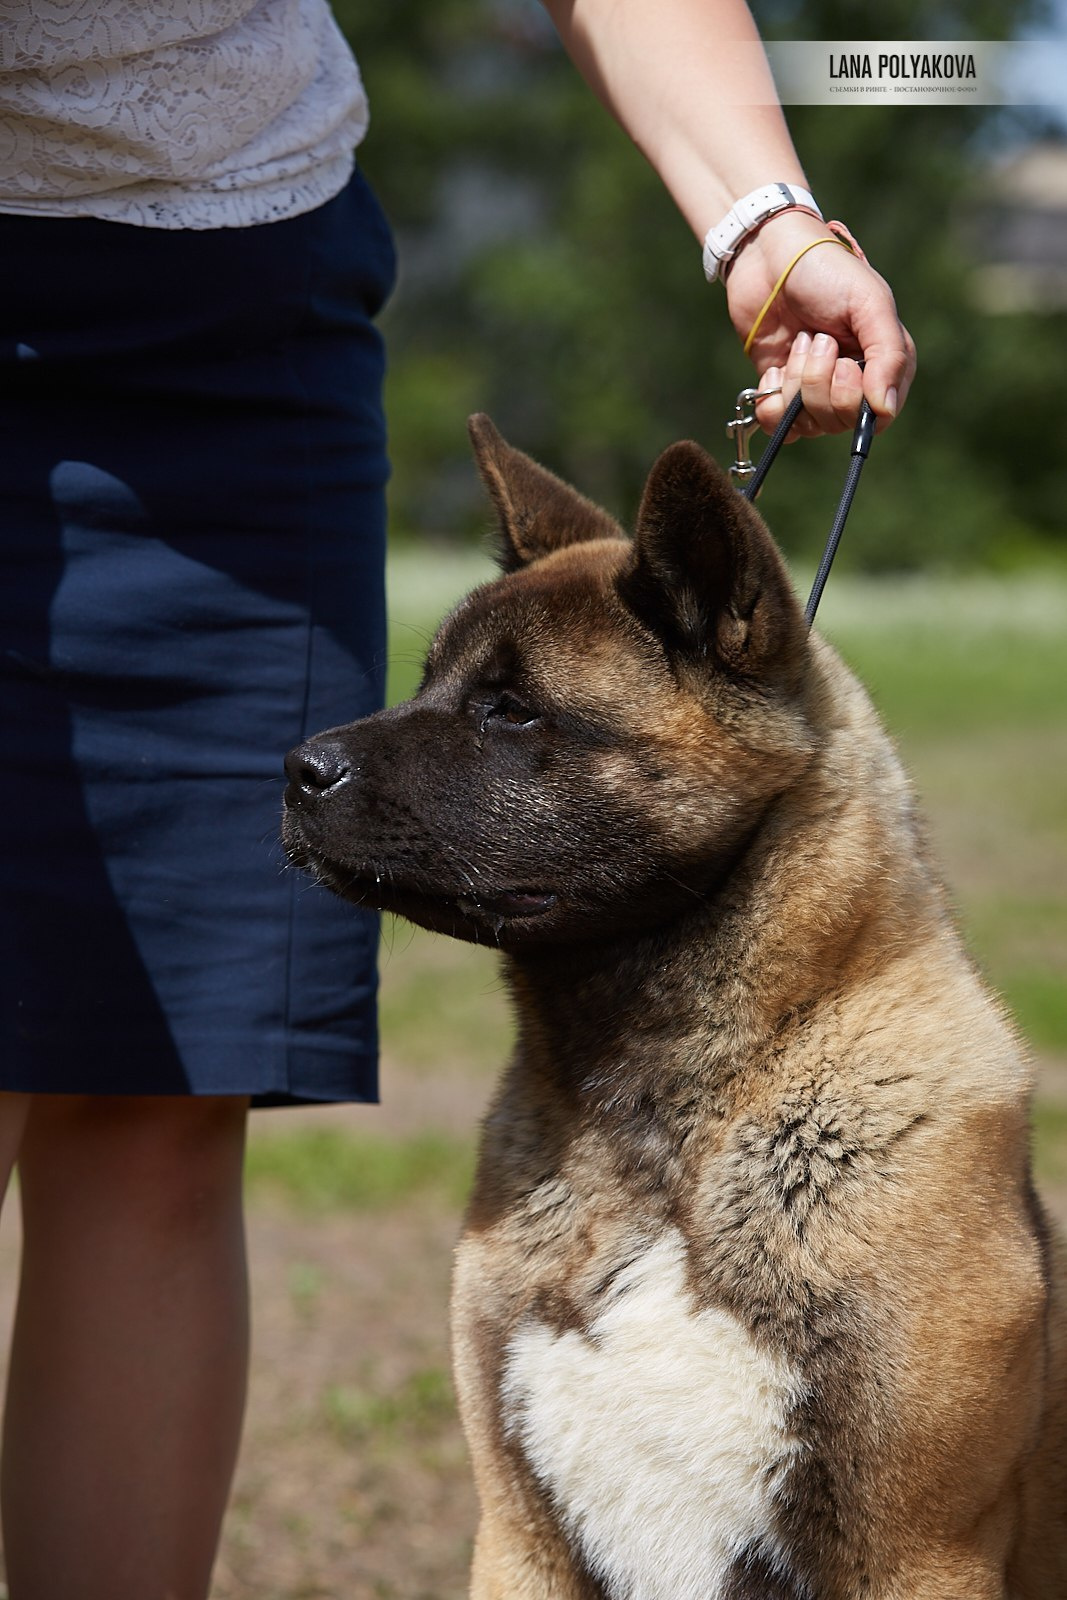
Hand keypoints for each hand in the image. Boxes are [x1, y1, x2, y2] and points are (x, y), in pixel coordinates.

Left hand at [723, 209, 916, 439]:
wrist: (769, 257)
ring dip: (796, 383)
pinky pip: (779, 427)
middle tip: (815, 339)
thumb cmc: (826, 271)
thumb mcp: (869, 304)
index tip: (844, 363)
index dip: (855, 398)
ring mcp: (815, 390)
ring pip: (808, 425)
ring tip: (797, 341)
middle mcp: (852, 383)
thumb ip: (888, 355)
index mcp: (884, 363)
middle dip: (820, 383)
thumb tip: (884, 409)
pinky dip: (771, 404)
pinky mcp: (781, 392)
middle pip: (840, 422)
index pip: (878, 415)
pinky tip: (772, 371)